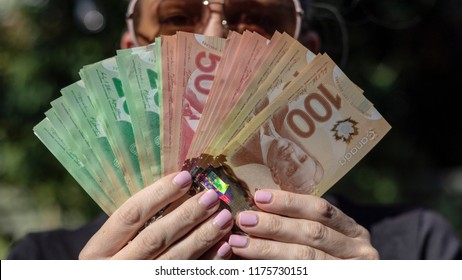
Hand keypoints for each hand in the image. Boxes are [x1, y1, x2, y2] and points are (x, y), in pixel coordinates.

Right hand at [79, 171, 233, 259]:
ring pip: (174, 260)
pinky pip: (188, 276)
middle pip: (155, 237)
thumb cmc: (115, 261)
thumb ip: (133, 223)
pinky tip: (224, 246)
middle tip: (211, 196)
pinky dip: (208, 262)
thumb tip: (177, 186)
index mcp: (98, 251)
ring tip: (224, 217)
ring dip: (202, 237)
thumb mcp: (111, 244)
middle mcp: (116, 269)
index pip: (129, 215)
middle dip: (186, 215)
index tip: (184, 177)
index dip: (158, 194)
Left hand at [228, 189, 378, 258]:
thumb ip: (300, 225)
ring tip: (239, 242)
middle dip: (274, 225)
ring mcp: (349, 271)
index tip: (259, 196)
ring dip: (267, 249)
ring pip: (305, 258)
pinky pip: (302, 276)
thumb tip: (259, 205)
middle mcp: (358, 251)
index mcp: (353, 232)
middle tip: (244, 219)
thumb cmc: (327, 260)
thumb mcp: (326, 240)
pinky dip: (273, 269)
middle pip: (312, 233)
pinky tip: (251, 266)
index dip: (290, 202)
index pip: (321, 210)